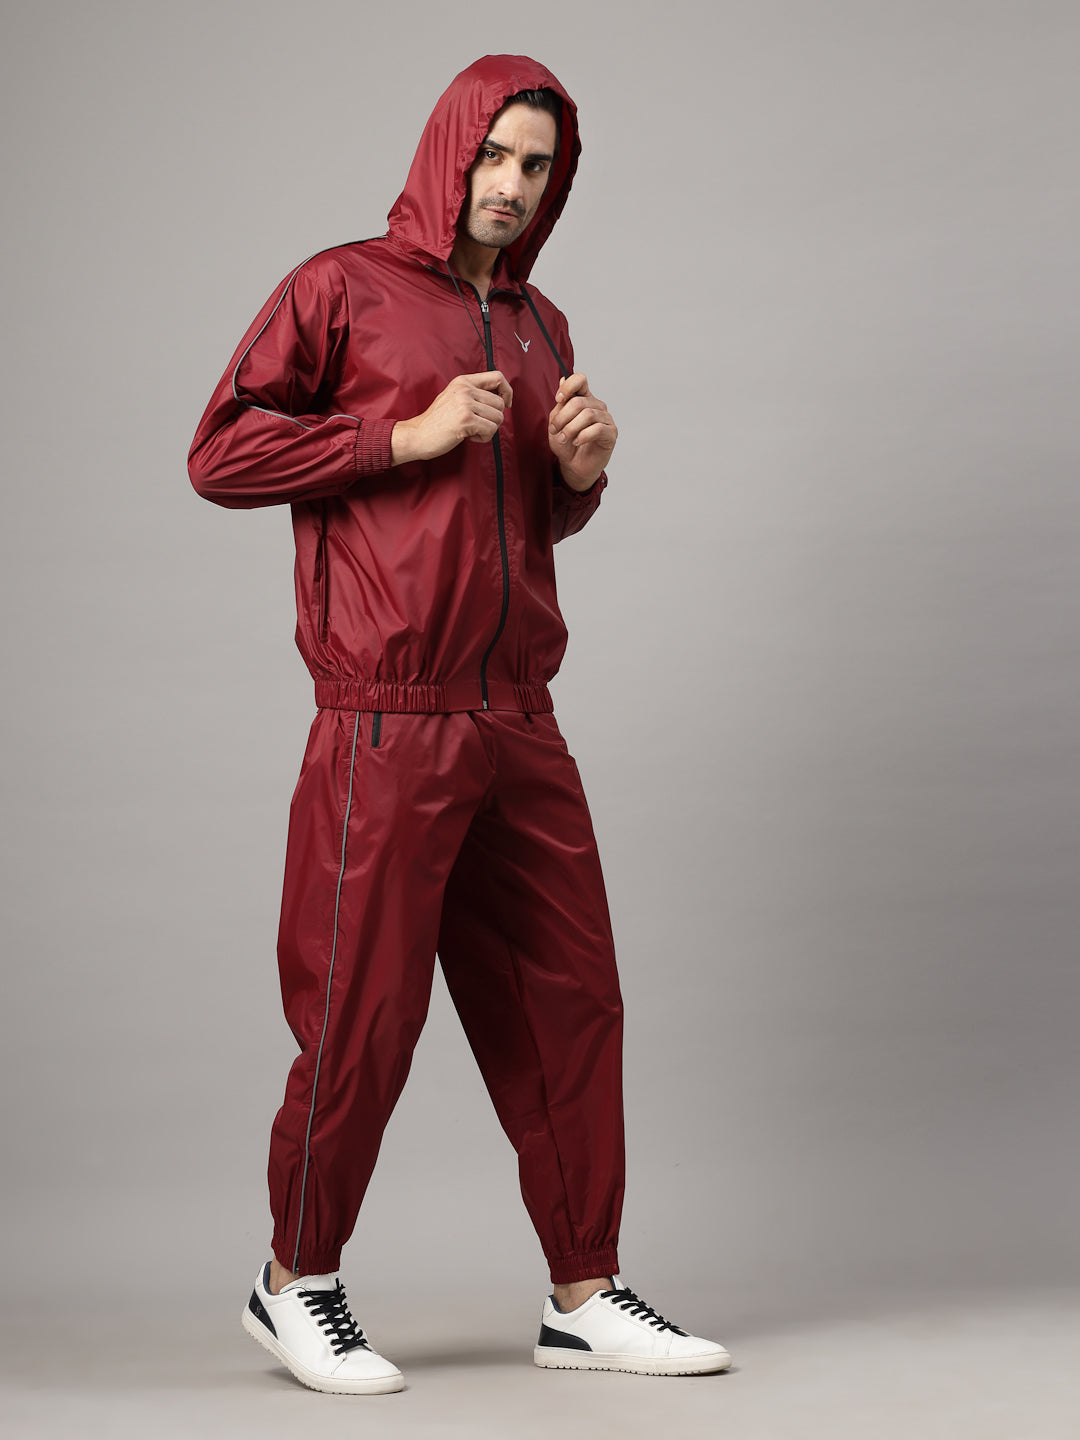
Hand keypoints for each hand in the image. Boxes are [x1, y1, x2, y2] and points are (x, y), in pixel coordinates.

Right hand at [392, 371, 512, 463]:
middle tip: (477, 425)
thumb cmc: (438, 422)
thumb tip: (503, 398)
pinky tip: (468, 436)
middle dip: (494, 419)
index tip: (506, 403)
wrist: (417, 435)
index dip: (507, 391)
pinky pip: (491, 430)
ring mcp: (465, 403)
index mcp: (463, 381)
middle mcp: (464, 389)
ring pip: (498, 418)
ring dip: (488, 429)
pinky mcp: (466, 420)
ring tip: (471, 430)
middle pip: (500, 403)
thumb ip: (475, 394)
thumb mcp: (455, 398)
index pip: (498, 377)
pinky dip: (483, 438)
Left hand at [548, 373, 616, 490]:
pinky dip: (583, 436)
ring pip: (587, 415)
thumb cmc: (566, 444)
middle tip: (555, 430)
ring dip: (571, 428)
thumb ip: (559, 406)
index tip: (558, 399)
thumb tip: (562, 380)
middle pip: (579, 402)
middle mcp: (596, 406)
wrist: (573, 466)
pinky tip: (577, 442)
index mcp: (583, 399)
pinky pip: (597, 429)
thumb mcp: (555, 424)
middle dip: (563, 417)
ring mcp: (605, 419)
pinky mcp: (611, 433)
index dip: (568, 386)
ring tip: (564, 439)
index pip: (580, 380)